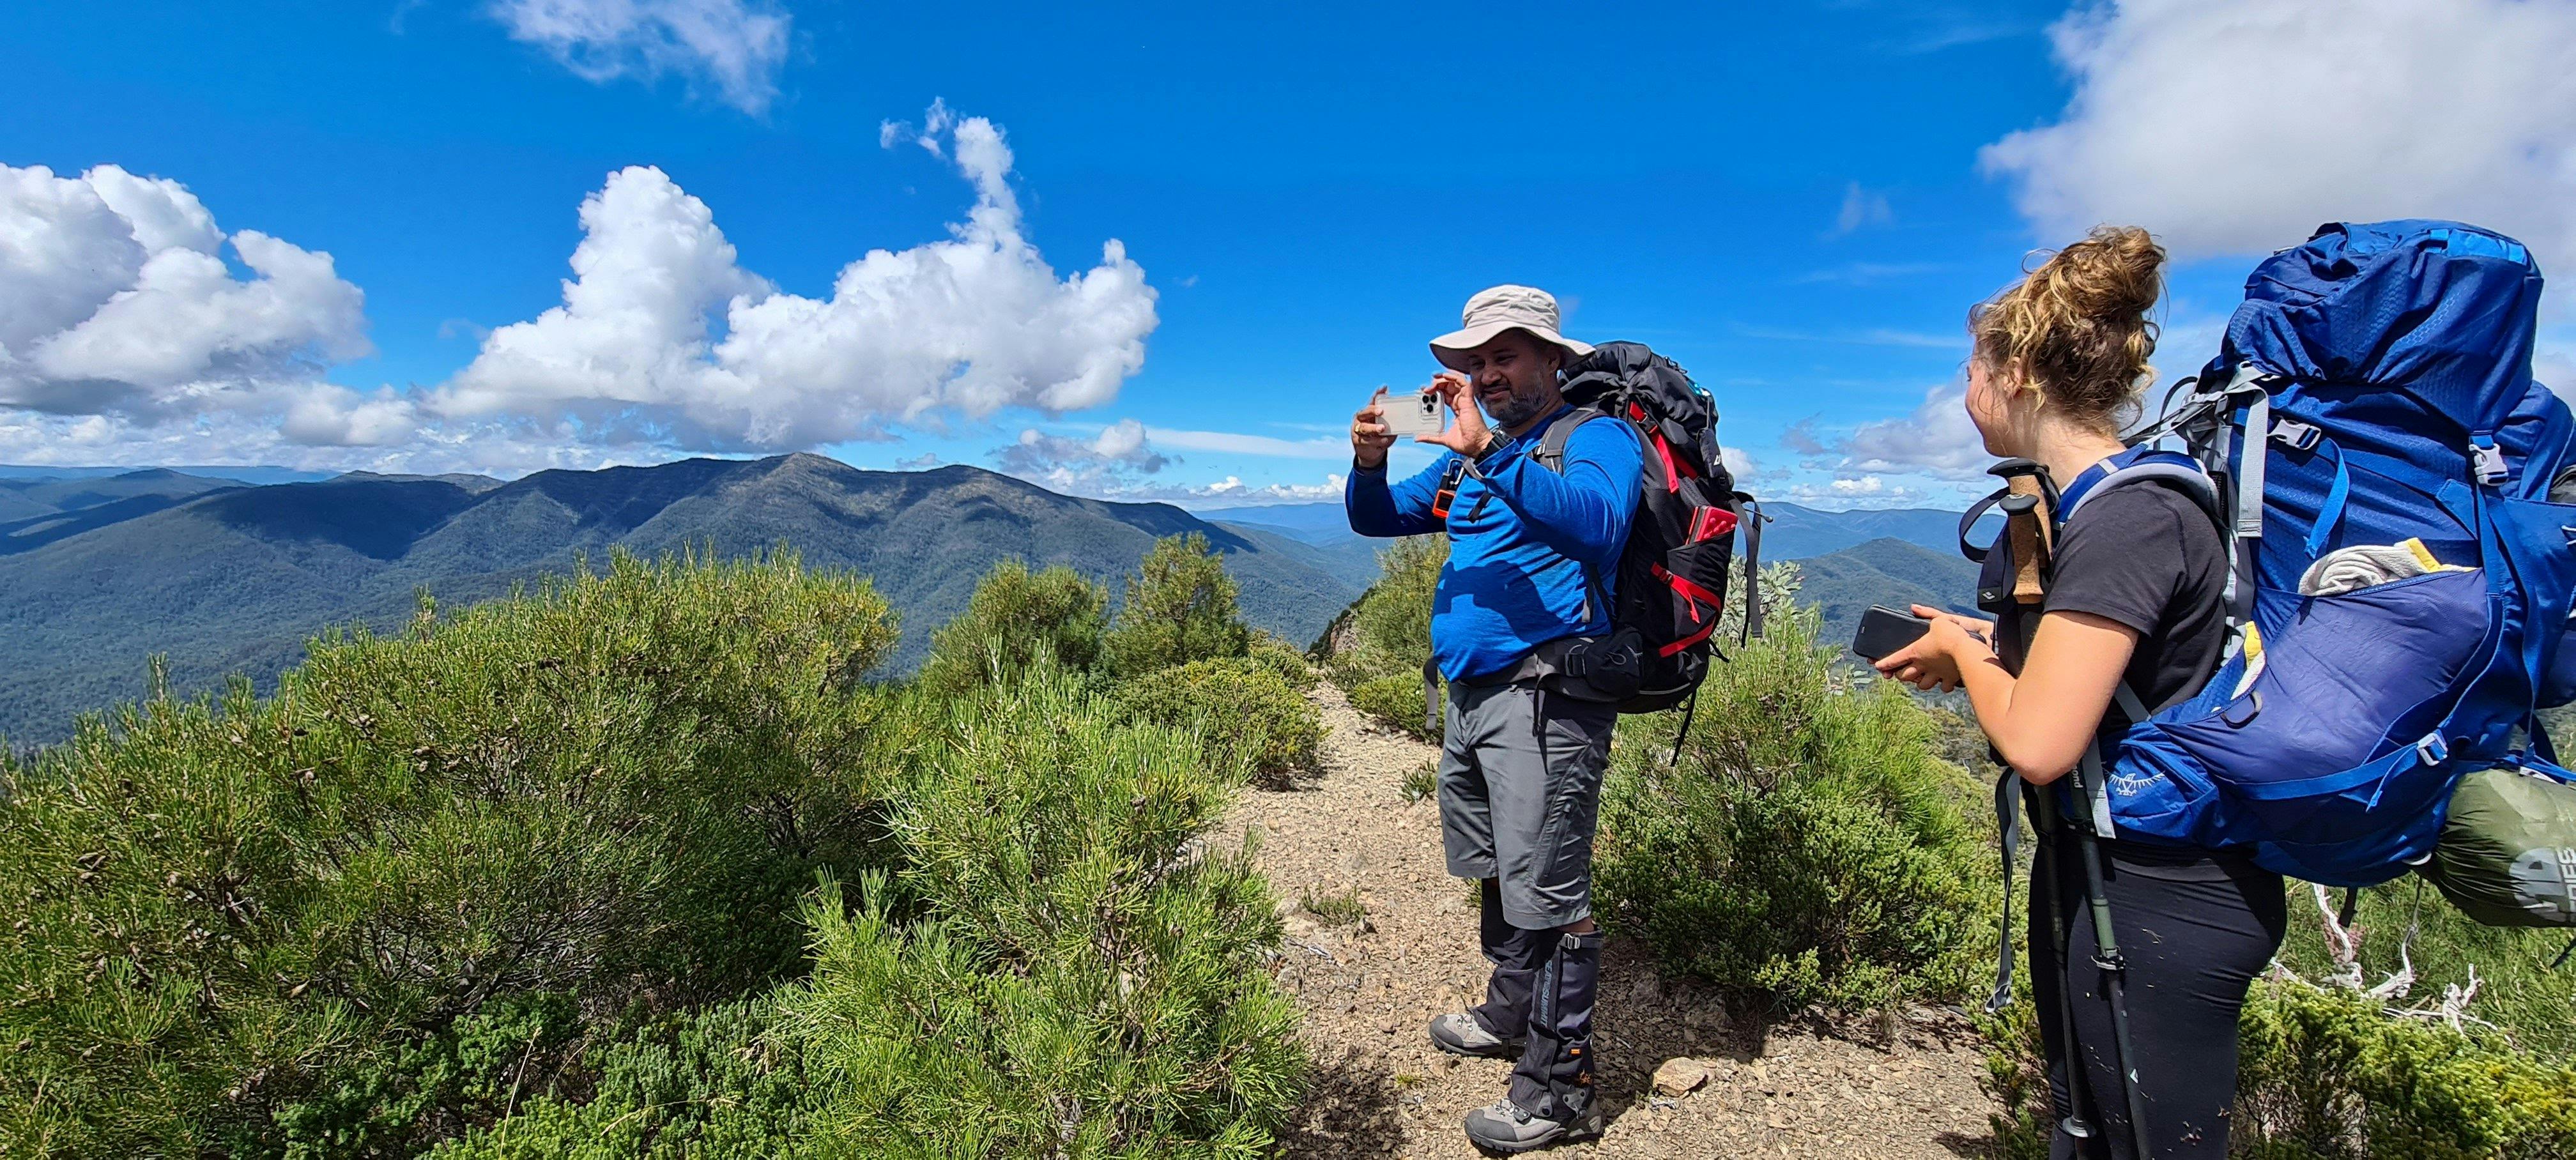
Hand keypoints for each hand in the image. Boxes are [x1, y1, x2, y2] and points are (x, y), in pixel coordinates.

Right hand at [1351, 388, 1398, 469]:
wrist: (1370, 452)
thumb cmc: (1379, 434)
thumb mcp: (1386, 425)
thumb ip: (1390, 418)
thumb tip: (1401, 411)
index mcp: (1368, 411)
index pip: (1372, 400)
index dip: (1378, 393)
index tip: (1384, 388)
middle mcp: (1360, 419)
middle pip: (1364, 412)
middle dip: (1372, 411)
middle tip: (1381, 411)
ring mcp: (1357, 430)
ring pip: (1364, 428)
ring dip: (1373, 427)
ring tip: (1382, 428)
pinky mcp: (1358, 441)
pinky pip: (1367, 440)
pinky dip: (1376, 441)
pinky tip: (1384, 440)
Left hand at [1418, 371, 1495, 457]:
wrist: (1477, 446)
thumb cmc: (1466, 443)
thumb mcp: (1443, 438)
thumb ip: (1431, 437)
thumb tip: (1418, 438)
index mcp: (1456, 409)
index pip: (1444, 394)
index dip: (1435, 390)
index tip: (1424, 391)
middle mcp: (1460, 403)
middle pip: (1448, 386)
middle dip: (1436, 383)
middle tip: (1426, 388)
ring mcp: (1465, 401)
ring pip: (1455, 382)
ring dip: (1443, 378)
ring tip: (1433, 379)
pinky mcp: (1469, 400)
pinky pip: (1463, 383)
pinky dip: (1454, 377)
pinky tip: (1445, 376)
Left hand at [1872, 604, 1996, 692]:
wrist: (1967, 650)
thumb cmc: (1950, 633)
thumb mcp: (1938, 618)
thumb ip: (1926, 613)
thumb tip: (1914, 608)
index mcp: (1915, 651)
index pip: (1895, 659)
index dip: (1884, 663)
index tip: (1878, 666)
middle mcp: (1923, 665)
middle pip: (1905, 676)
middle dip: (1901, 675)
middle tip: (1901, 672)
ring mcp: (1936, 674)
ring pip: (1922, 685)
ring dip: (1920, 683)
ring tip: (1921, 678)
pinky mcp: (1949, 679)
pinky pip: (1943, 687)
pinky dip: (1943, 685)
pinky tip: (1943, 682)